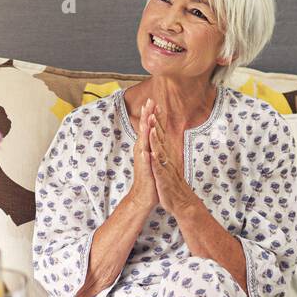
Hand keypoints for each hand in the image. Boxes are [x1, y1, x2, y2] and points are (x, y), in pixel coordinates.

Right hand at [125, 97, 158, 212]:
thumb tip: (155, 135)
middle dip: (146, 115)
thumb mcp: (152, 158)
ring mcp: (142, 159)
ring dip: (145, 129)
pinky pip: (145, 158)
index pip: (148, 127)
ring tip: (147, 117)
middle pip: (144, 129)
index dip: (150, 114)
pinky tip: (146, 145)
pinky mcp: (145, 169)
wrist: (144, 196)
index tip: (153, 101)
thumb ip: (152, 146)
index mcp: (145, 146)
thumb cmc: (149, 177)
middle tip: (149, 101)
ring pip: (143, 140)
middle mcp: (142, 150)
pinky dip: (146, 151)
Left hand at [146, 104, 196, 215]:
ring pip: (161, 151)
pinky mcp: (164, 179)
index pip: (163, 134)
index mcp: (167, 154)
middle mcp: (168, 158)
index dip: (159, 120)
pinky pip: (159, 169)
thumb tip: (163, 139)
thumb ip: (166, 151)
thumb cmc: (172, 184)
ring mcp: (166, 168)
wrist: (181, 203)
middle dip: (158, 123)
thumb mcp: (168, 164)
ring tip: (152, 126)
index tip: (155, 105)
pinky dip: (156, 161)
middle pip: (163, 138)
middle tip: (154, 107)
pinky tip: (152, 154)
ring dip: (157, 139)